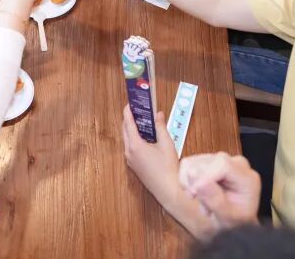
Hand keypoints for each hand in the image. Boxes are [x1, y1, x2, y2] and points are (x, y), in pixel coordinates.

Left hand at [122, 107, 213, 235]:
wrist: (168, 190)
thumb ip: (161, 127)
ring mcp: (130, 160)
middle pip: (125, 131)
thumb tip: (158, 114)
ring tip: (143, 122)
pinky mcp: (134, 166)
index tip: (130, 103)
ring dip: (132, 130)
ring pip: (127, 140)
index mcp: (135, 145)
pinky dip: (135, 140)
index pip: (128, 123)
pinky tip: (146, 138)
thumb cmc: (168, 168)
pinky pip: (131, 148)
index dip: (128, 111)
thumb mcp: (166, 144)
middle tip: (138, 110)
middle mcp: (129, 152)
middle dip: (130, 119)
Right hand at [178, 152, 260, 230]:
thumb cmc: (235, 220)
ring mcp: (220, 159)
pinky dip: (185, 181)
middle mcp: (235, 163)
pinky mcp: (207, 159)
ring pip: (192, 164)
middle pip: (204, 164)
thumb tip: (199, 182)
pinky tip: (198, 192)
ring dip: (191, 185)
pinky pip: (186, 164)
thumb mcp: (228, 218)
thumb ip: (216, 201)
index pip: (222, 164)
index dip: (204, 177)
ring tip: (203, 200)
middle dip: (197, 186)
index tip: (195, 193)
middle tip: (205, 206)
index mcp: (246, 177)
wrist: (234, 220)